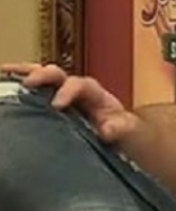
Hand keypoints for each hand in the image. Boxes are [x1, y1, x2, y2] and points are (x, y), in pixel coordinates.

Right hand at [0, 62, 133, 142]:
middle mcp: (77, 90)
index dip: (69, 91)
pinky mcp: (50, 103)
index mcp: (96, 95)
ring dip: (24, 72)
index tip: (57, 105)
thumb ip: (120, 128)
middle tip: (28, 83)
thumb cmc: (122, 134)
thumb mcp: (127, 132)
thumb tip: (108, 129)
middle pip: (60, 75)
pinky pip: (33, 90)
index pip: (81, 85)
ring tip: (3, 71)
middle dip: (44, 75)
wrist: (120, 139)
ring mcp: (62, 95)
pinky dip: (17, 83)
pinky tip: (3, 80)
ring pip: (43, 77)